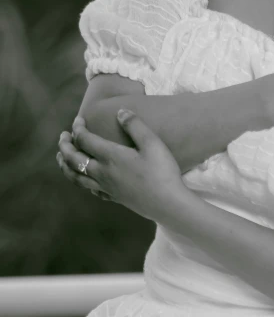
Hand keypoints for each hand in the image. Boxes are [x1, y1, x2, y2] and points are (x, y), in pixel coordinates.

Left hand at [56, 111, 189, 222]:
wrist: (169, 204)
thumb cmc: (162, 172)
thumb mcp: (152, 143)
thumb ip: (135, 125)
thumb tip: (120, 112)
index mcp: (110, 157)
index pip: (84, 140)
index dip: (78, 128)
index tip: (78, 120)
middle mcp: (103, 173)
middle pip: (73, 160)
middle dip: (64, 147)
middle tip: (62, 136)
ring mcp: (107, 188)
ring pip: (77, 178)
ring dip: (65, 166)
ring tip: (61, 159)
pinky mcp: (115, 198)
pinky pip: (91, 190)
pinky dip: (83, 182)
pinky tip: (87, 181)